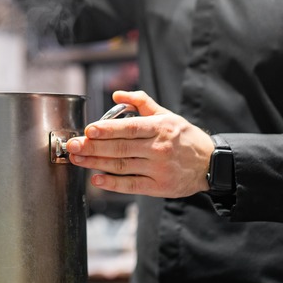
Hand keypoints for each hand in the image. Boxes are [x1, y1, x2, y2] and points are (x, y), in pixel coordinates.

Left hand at [66, 90, 214, 197]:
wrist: (209, 163)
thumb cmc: (184, 137)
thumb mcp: (167, 115)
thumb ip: (141, 102)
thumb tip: (117, 94)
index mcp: (160, 127)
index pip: (130, 128)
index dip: (107, 129)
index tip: (88, 130)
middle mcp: (159, 148)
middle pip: (120, 148)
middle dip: (93, 147)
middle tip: (73, 146)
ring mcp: (158, 169)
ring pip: (122, 166)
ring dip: (96, 163)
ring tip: (78, 159)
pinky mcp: (158, 187)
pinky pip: (131, 185)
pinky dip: (112, 183)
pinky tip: (97, 179)